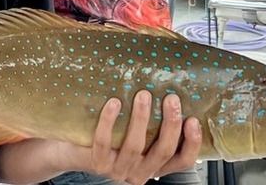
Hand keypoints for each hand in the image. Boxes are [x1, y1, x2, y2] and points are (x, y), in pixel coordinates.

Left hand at [59, 91, 202, 184]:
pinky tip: (114, 103)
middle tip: (171, 99)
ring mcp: (118, 170)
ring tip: (143, 95)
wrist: (71, 151)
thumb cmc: (109, 140)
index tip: (193, 120)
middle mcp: (139, 172)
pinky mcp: (97, 164)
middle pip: (162, 151)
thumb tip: (171, 93)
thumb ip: (152, 127)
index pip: (181, 161)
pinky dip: (109, 121)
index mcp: (153, 166)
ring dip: (141, 119)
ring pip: (134, 146)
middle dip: (170, 124)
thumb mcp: (135, 137)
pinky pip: (104, 141)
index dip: (192, 143)